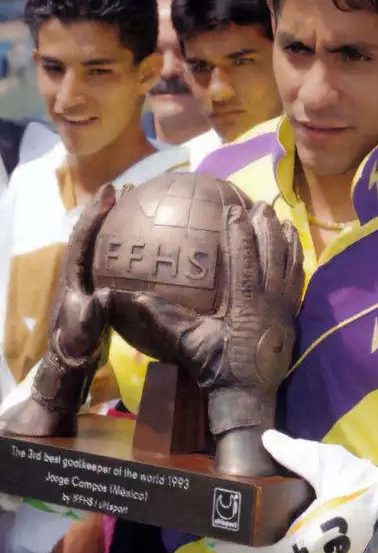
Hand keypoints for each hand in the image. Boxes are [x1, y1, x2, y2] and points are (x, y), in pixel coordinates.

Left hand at [34, 187, 114, 402]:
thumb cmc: (77, 344)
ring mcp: (84, 279)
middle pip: (87, 233)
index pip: (82, 237)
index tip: (109, 192)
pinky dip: (115, 242)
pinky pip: (104, 256)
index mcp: (72, 276)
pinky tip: (132, 241)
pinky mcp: (94, 286)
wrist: (71, 362)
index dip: (95, 214)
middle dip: (101, 211)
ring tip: (125, 206)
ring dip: (107, 223)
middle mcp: (76, 272)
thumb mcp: (86, 330)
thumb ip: (93, 313)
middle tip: (120, 190)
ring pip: (95, 243)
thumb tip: (106, 294)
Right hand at [106, 202, 303, 434]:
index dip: (242, 233)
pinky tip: (294, 247)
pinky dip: (297, 261)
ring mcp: (285, 309)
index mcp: (246, 306)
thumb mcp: (188, 343)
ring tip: (281, 217)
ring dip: (286, 240)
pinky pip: (299, 282)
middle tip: (260, 204)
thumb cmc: (216, 369)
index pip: (246, 260)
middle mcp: (270, 303)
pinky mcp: (293, 317)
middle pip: (273, 256)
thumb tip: (127, 299)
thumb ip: (162, 319)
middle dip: (267, 227)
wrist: (248, 398)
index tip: (235, 210)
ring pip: (290, 266)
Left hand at [207, 431, 377, 552]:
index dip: (240, 545)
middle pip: (282, 550)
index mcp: (309, 541)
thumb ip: (291, 452)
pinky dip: (307, 537)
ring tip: (267, 516)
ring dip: (287, 535)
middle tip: (242, 518)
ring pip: (301, 551)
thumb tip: (264, 439)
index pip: (264, 549)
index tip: (217, 539)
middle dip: (263, 535)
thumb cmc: (364, 483)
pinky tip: (301, 519)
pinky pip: (319, 551)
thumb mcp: (325, 461)